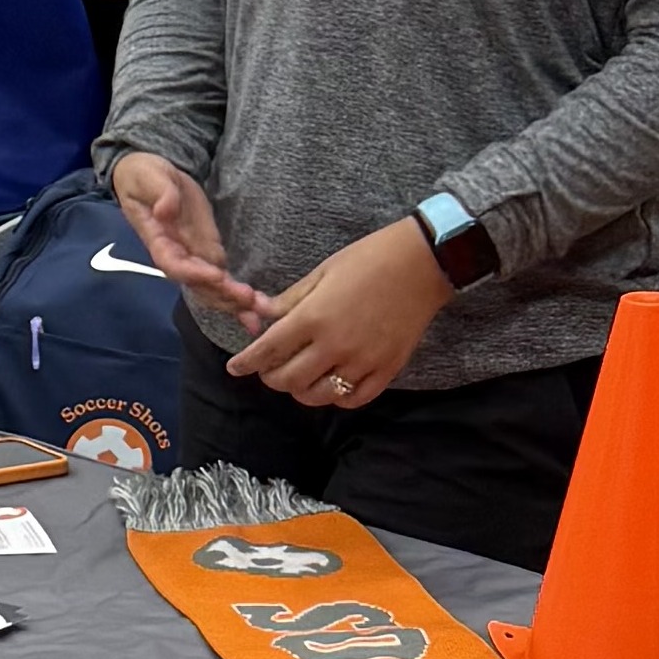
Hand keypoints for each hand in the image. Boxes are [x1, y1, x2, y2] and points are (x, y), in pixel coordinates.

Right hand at [109, 152, 276, 325]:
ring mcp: (193, 258)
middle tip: (249, 302)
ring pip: (213, 289)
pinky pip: (222, 280)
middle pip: (199, 285)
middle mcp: (177, 257)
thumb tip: (165, 210)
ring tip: (260, 315)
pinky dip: (239, 297)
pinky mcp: (207, 253)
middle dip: (223, 296)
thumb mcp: (148, 177)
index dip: (196, 274)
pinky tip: (259, 309)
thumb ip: (160, 193)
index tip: (218, 277)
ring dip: (235, 304)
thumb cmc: (143, 176)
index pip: (176, 265)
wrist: (146, 176)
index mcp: (159, 242)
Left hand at [227, 217, 452, 408]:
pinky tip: (331, 385)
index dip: (246, 363)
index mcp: (313, 317)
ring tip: (300, 378)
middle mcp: (334, 345)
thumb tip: (260, 315)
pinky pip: (353, 400)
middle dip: (271, 377)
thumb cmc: (368, 259)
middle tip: (270, 369)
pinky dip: (336, 398)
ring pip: (317, 396)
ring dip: (301, 391)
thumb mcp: (322, 272)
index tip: (235, 369)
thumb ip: (290, 300)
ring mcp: (362, 362)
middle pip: (288, 380)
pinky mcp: (386, 370)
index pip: (267, 351)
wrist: (423, 262)